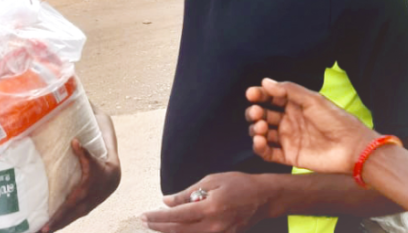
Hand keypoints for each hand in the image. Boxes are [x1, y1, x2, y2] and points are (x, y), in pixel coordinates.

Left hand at [38, 123, 120, 232]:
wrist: (113, 178)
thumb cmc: (100, 168)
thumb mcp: (92, 160)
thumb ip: (82, 152)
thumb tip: (74, 141)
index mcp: (82, 195)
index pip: (66, 210)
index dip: (55, 219)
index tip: (44, 228)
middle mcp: (82, 205)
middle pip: (64, 220)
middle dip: (51, 228)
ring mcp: (83, 209)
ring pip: (66, 222)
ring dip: (54, 228)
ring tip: (39, 232)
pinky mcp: (82, 210)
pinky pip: (69, 219)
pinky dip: (60, 224)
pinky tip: (51, 227)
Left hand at [141, 172, 274, 232]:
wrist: (264, 198)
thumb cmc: (238, 184)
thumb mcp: (211, 181)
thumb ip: (188, 193)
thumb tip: (166, 201)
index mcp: (208, 209)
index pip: (176, 216)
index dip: (157, 217)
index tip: (144, 215)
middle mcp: (213, 226)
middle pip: (178, 231)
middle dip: (158, 227)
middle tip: (144, 221)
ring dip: (169, 232)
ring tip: (155, 225)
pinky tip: (175, 229)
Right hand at [245, 78, 379, 174]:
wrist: (352, 147)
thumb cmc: (336, 120)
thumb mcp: (312, 100)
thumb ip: (288, 90)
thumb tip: (265, 81)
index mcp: (295, 106)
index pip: (271, 98)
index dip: (259, 95)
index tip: (251, 94)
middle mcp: (289, 121)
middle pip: (263, 115)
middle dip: (255, 112)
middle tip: (257, 112)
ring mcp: (288, 139)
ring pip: (262, 133)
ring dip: (255, 129)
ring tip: (260, 127)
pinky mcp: (289, 156)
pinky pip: (268, 153)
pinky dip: (259, 148)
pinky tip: (259, 141)